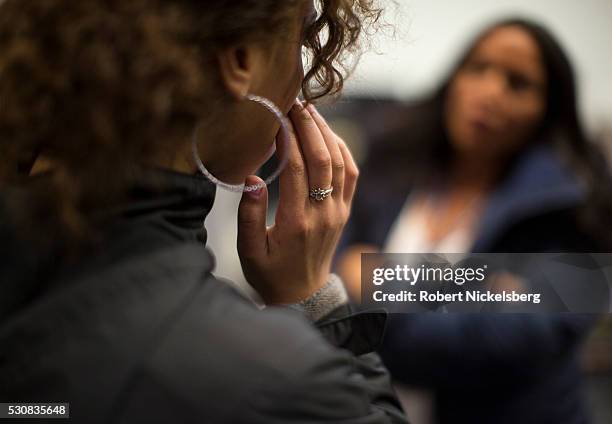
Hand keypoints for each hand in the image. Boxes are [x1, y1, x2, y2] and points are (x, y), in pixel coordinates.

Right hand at [237, 101, 357, 303]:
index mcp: (296, 222)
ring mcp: (338, 211)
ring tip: (310, 111)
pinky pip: (351, 174)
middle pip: (322, 159)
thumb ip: (250, 215)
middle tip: (295, 102)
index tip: (277, 116)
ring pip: (341, 162)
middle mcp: (323, 213)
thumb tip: (252, 178)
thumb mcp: (249, 251)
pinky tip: (328, 134)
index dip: (287, 138)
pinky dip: (343, 149)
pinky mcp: (345, 211)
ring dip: (327, 133)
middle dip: (309, 126)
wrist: (302, 295)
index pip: (295, 169)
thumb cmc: (270, 273)